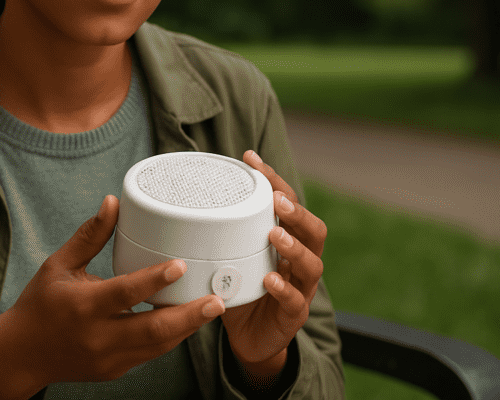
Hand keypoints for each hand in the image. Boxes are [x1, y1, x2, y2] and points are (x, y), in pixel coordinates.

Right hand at [0, 194, 225, 399]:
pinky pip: (150, 354)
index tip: (181, 265)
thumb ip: (89, 236)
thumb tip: (113, 203)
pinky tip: (186, 321)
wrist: (22, 354)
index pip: (125, 292)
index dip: (154, 279)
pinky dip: (170, 338)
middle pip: (153, 329)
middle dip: (190, 315)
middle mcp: (98, 336)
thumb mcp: (59, 265)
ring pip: (158, 346)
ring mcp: (108, 358)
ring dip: (187, 328)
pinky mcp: (115, 370)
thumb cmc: (40, 304)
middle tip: (216, 300)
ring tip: (212, 308)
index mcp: (83, 306)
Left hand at [219, 150, 326, 384]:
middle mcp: (299, 262)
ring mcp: (301, 289)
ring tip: (274, 233)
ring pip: (311, 264)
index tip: (251, 159)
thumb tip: (185, 199)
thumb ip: (222, 233)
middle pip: (314, 231)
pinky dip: (284, 288)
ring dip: (294, 246)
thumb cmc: (241, 291)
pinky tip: (269, 280)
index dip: (274, 181)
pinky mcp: (293, 316)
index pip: (289, 205)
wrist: (250, 339)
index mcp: (288, 242)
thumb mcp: (232, 257)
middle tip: (276, 199)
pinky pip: (295, 301)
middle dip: (297, 212)